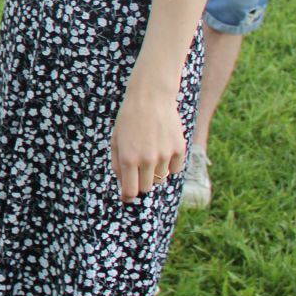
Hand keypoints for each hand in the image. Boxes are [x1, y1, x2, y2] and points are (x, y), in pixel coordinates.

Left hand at [111, 78, 186, 202]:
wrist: (150, 97)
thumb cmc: (129, 119)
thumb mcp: (115, 141)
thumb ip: (117, 165)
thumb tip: (124, 185)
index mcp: (128, 158)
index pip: (130, 191)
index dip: (127, 197)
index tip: (126, 197)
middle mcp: (147, 159)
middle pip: (145, 187)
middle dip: (139, 182)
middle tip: (137, 169)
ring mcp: (165, 155)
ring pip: (160, 178)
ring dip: (153, 171)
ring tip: (149, 152)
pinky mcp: (179, 149)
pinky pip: (174, 169)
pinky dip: (168, 165)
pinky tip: (162, 149)